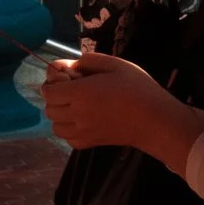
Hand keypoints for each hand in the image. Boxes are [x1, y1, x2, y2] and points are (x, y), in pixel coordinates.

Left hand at [43, 51, 182, 154]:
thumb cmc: (138, 89)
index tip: (66, 78)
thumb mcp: (116, 64)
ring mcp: (82, 132)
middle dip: (55, 98)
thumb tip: (72, 65)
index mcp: (81, 93)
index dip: (53, 83)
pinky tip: (82, 121)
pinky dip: (68, 130)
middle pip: (49, 108)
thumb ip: (90, 61)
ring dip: (60, 115)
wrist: (154, 120)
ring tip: (76, 106)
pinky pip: (67, 139)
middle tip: (72, 90)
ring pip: (55, 126)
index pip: (49, 91)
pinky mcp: (89, 143)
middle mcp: (76, 114)